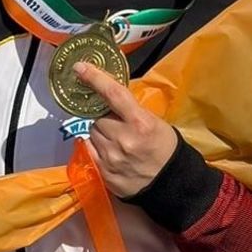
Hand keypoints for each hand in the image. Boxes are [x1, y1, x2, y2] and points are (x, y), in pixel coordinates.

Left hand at [74, 61, 177, 197]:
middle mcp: (123, 139)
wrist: (172, 184)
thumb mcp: (155, 122)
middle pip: (98, 116)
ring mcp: (111, 158)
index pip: (113, 94)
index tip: (80, 67)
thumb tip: (106, 95)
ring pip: (91, 133)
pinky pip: (89, 149)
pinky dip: (96, 147)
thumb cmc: (165, 148)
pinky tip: (110, 151)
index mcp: (140, 123)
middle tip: (117, 124)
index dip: (95, 78)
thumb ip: (130, 110)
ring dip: (100, 132)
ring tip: (116, 140)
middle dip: (103, 117)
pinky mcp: (104, 172)